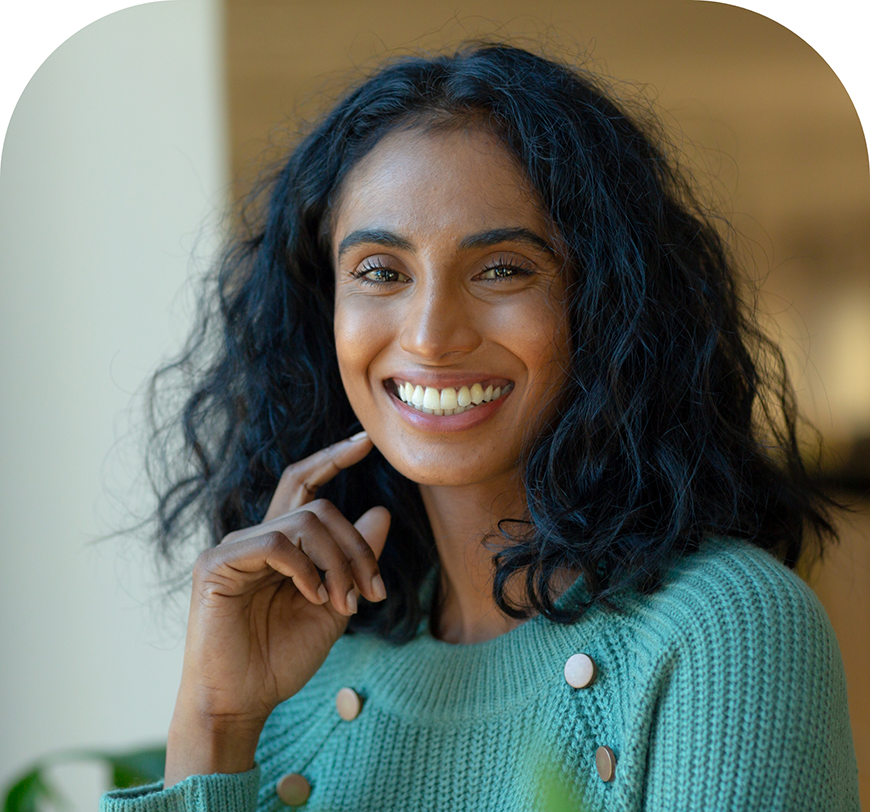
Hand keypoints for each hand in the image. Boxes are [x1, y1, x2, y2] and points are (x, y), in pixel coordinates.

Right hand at [164, 431, 388, 784]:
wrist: (242, 703)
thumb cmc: (282, 659)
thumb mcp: (335, 605)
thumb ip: (354, 560)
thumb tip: (380, 512)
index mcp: (280, 545)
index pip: (304, 485)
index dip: (331, 458)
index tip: (365, 441)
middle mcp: (255, 538)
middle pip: (317, 507)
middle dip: (356, 545)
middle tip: (374, 591)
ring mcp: (233, 548)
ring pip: (304, 523)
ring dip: (339, 563)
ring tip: (344, 605)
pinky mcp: (216, 564)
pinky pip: (276, 543)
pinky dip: (307, 569)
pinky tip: (315, 598)